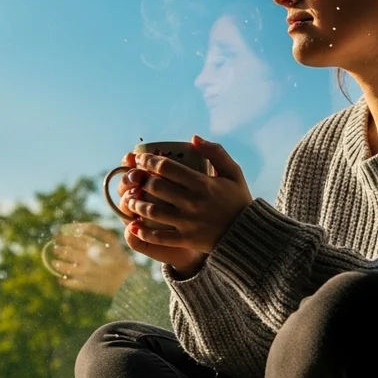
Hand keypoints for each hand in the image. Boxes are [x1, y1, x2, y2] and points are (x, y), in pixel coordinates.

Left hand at [46, 223, 135, 296]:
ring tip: (55, 263)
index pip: (72, 240)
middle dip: (59, 250)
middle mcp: (86, 260)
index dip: (62, 238)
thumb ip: (95, 230)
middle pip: (67, 254)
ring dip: (58, 265)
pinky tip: (61, 279)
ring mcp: (85, 274)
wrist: (128, 281)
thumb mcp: (112, 240)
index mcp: (92, 248)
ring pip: (66, 269)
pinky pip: (71, 284)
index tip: (56, 236)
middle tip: (54, 249)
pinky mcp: (86, 286)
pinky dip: (65, 281)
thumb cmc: (121, 258)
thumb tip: (78, 227)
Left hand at [121, 135, 252, 274]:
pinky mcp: (186, 239)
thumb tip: (193, 138)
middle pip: (156, 187)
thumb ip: (216, 152)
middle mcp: (192, 201)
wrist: (248, 234)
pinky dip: (144, 232)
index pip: (167, 168)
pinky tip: (134, 226)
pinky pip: (160, 236)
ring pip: (153, 211)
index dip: (149, 161)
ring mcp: (188, 221)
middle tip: (132, 178)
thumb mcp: (233, 172)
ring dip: (136, 204)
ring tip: (129, 199)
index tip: (140, 159)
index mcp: (202, 183)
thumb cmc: (238, 200)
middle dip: (139, 180)